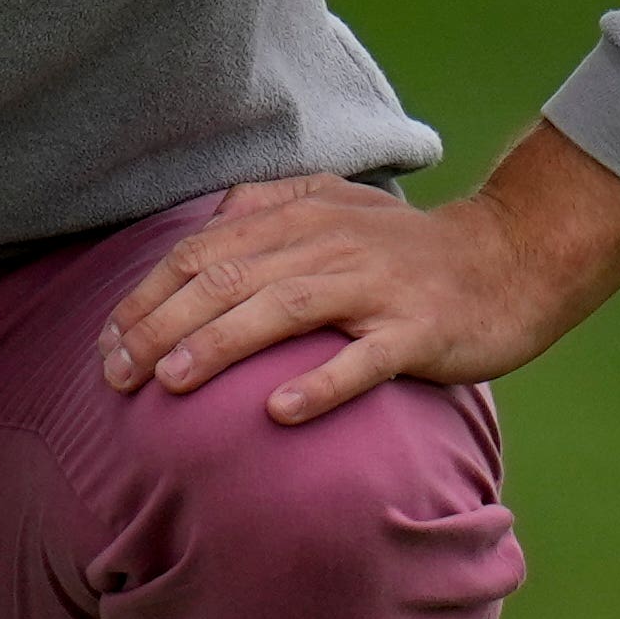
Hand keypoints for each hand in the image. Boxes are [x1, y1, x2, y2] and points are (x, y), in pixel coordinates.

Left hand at [98, 123, 619, 425]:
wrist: (513, 257)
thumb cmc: (408, 248)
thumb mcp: (334, 206)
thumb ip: (266, 206)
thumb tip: (203, 223)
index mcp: (299, 216)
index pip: (201, 252)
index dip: (146, 296)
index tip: (106, 343)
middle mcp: (329, 244)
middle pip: (226, 279)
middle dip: (159, 327)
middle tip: (115, 375)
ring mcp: (375, 286)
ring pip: (282, 309)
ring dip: (218, 345)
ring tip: (169, 383)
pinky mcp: (419, 330)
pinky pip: (365, 359)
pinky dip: (320, 384)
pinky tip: (278, 412)